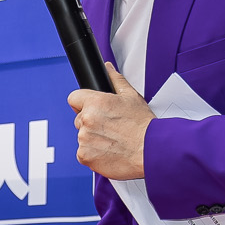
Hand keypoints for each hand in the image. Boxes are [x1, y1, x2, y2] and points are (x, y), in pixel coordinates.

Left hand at [67, 66, 152, 180]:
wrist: (150, 150)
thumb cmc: (143, 125)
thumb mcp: (132, 97)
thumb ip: (116, 80)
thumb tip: (108, 68)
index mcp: (96, 102)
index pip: (74, 98)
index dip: (83, 103)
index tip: (91, 108)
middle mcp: (87, 119)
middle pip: (79, 119)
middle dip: (91, 122)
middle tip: (110, 127)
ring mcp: (84, 138)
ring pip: (82, 136)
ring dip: (92, 138)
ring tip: (113, 139)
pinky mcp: (84, 155)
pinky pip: (83, 152)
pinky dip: (93, 153)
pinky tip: (109, 151)